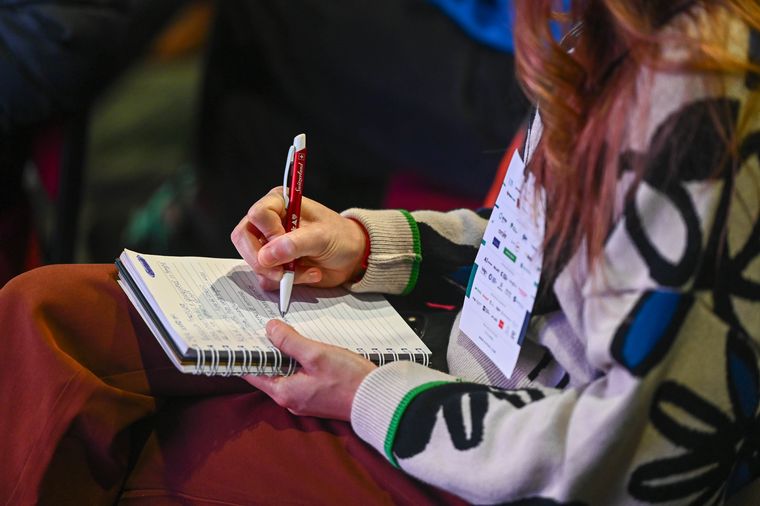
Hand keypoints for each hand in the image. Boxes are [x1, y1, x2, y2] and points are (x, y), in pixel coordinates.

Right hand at [230, 187, 366, 289]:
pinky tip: (307, 275)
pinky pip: (264, 278)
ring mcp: (268, 244)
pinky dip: (284, 282)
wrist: (351, 256)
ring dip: (280, 273)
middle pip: (243, 238)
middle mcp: (268, 221)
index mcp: (279, 202)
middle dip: (263, 260)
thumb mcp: (322, 237)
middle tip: (285, 271)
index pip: (257, 215)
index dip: (269, 234)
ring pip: (254, 262)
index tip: (288, 244)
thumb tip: (266, 256)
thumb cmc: (339, 237)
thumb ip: (295, 244)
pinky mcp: (273, 264)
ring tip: (308, 271)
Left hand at [244, 320, 376, 419]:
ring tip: (286, 335)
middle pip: (269, 372)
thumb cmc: (347, 379)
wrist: (376, 399)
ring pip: (285, 374)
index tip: (244, 336)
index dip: (248, 354)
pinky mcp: (317, 397)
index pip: (253, 373)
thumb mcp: (315, 353)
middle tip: (266, 329)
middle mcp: (290, 400)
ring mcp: (304, 400)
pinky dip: (298, 363)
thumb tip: (270, 329)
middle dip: (268, 351)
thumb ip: (289, 341)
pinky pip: (299, 378)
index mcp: (284, 392)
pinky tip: (306, 350)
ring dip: (285, 356)